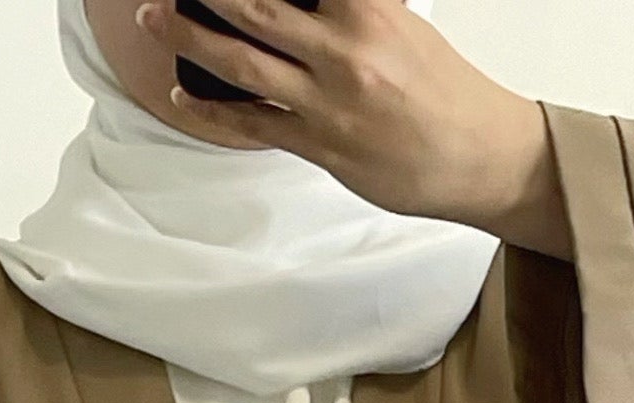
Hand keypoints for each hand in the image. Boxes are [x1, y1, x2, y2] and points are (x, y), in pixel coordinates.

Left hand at [131, 0, 570, 252]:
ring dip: (190, 38)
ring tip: (156, 19)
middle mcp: (344, 49)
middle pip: (255, 4)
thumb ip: (350, 7)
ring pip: (242, 61)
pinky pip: (252, 124)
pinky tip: (185, 99)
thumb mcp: (402, 23)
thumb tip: (302, 0)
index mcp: (368, 8)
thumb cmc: (442, 89)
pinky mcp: (321, 144)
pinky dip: (212, 112)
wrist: (477, 155)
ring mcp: (328, 100)